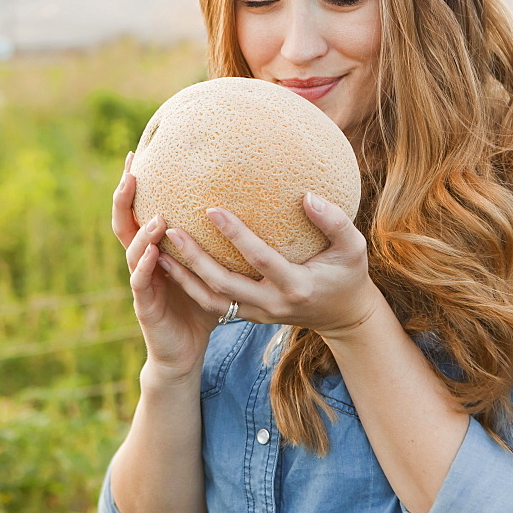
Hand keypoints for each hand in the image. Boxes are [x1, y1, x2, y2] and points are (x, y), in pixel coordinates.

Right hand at [112, 153, 216, 378]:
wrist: (185, 350)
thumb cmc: (201, 305)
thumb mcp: (212, 266)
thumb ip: (221, 239)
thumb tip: (254, 205)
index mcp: (154, 248)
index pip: (139, 209)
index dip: (134, 185)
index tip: (136, 153)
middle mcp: (141, 260)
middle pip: (125, 222)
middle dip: (124, 197)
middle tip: (132, 170)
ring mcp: (140, 282)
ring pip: (131, 250)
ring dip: (142, 231)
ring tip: (157, 215)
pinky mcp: (144, 306)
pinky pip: (141, 282)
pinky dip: (144, 265)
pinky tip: (153, 252)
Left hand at [157, 192, 382, 339]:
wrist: (343, 316)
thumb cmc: (348, 274)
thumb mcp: (354, 248)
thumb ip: (335, 222)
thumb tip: (307, 196)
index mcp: (297, 286)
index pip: (260, 259)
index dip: (236, 235)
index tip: (211, 209)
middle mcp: (272, 304)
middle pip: (224, 284)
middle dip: (195, 259)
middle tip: (171, 229)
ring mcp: (258, 314)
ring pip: (212, 299)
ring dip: (184, 276)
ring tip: (159, 249)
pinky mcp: (248, 316)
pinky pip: (213, 303)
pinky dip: (190, 286)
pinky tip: (170, 264)